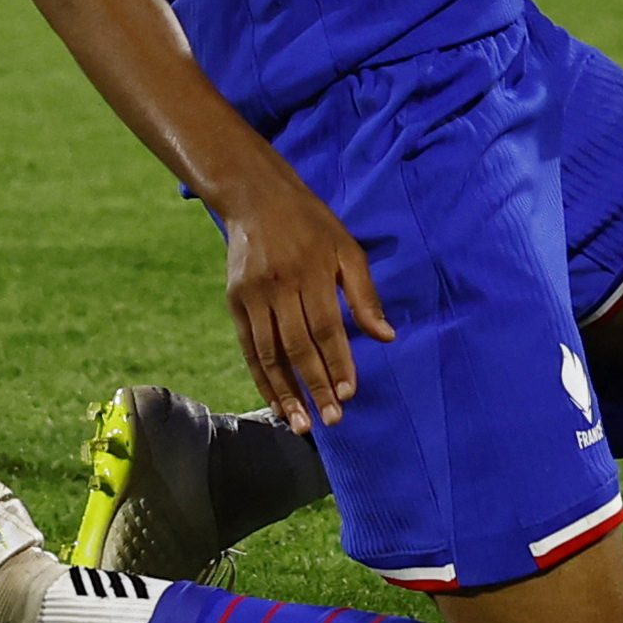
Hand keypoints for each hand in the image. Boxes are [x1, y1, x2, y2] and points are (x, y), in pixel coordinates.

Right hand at [205, 154, 393, 430]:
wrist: (257, 197)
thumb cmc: (312, 224)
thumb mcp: (347, 248)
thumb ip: (365, 294)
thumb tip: (386, 337)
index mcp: (312, 271)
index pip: (326, 327)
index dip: (338, 363)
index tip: (349, 394)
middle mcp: (280, 285)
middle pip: (298, 346)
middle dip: (315, 386)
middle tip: (331, 420)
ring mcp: (253, 295)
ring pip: (269, 353)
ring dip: (286, 392)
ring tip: (301, 424)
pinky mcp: (235, 301)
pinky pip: (249, 348)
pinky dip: (261, 378)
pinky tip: (275, 402)